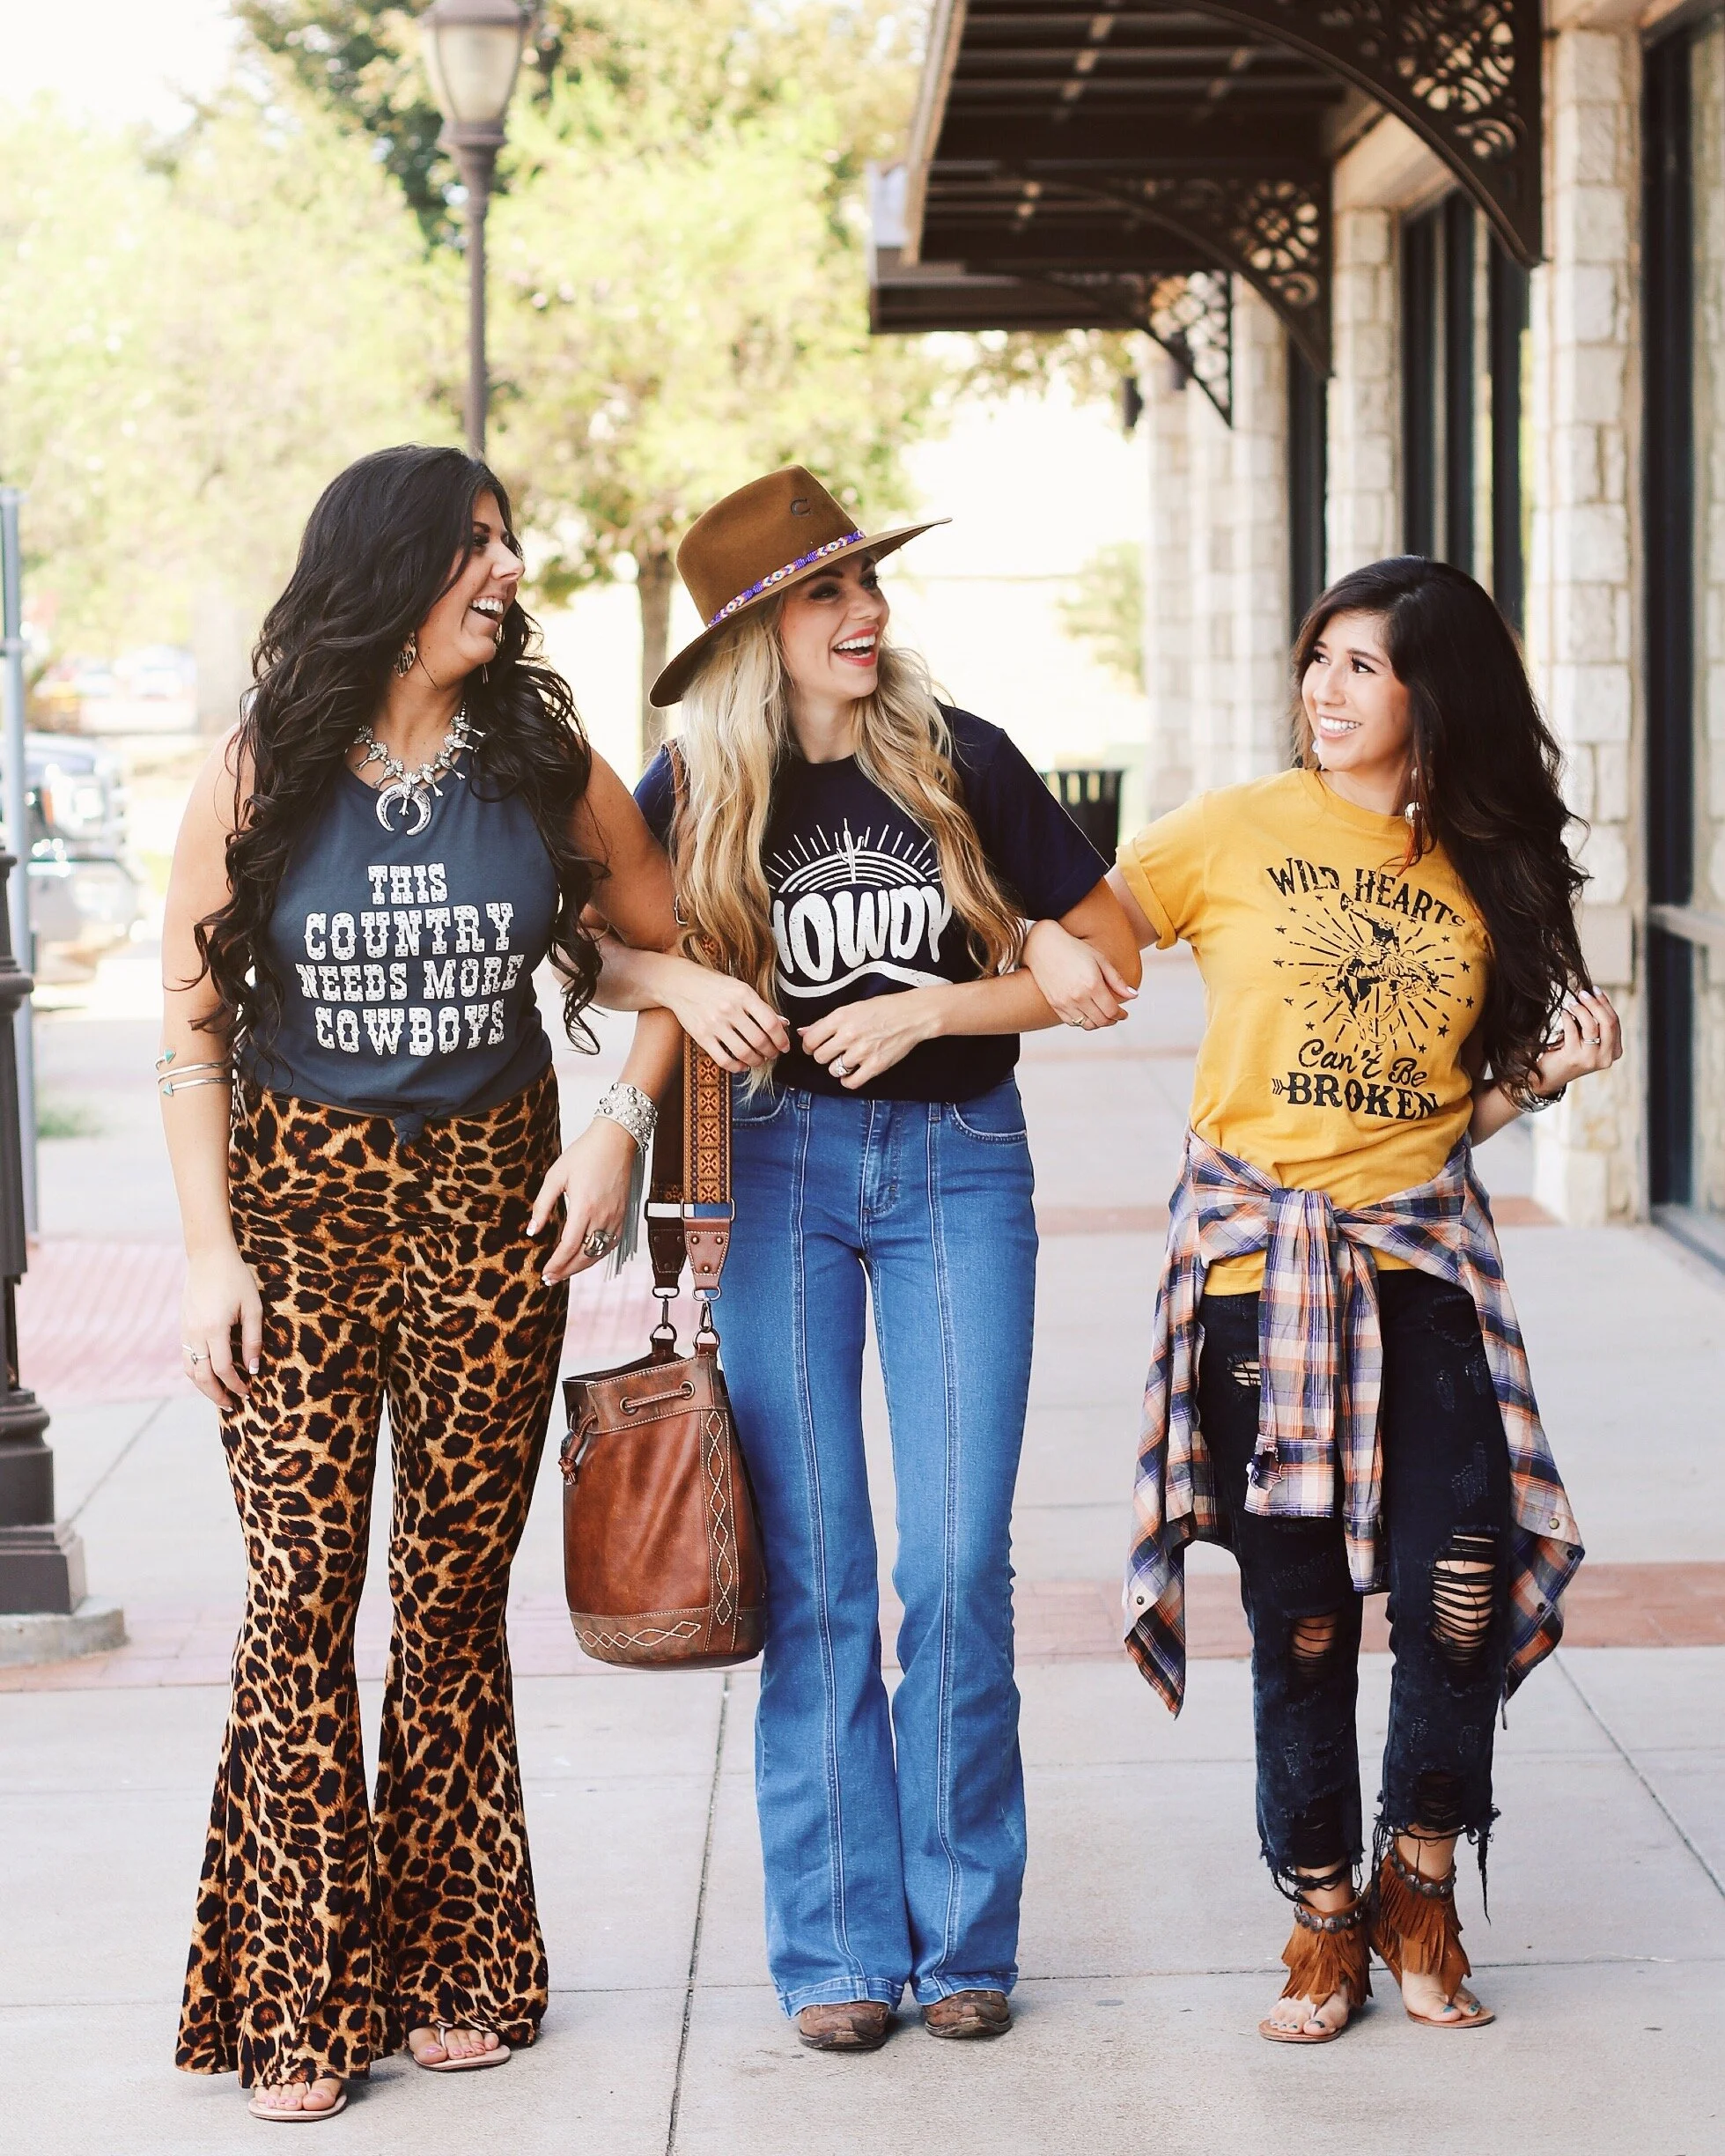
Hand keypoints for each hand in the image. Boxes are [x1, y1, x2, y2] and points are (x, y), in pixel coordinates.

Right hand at [181, 1244, 262, 1409]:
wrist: (208, 1256)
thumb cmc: (236, 1279)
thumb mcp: (253, 1307)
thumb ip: (253, 1339)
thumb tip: (254, 1369)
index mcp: (214, 1329)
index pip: (222, 1369)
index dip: (235, 1384)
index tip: (248, 1392)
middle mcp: (195, 1333)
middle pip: (202, 1376)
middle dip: (217, 1394)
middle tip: (232, 1406)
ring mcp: (186, 1329)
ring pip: (190, 1369)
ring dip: (203, 1387)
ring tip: (219, 1396)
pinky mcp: (183, 1326)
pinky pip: (186, 1356)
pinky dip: (195, 1372)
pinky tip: (208, 1375)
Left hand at [530, 1116, 637, 1283]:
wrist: (615, 1141)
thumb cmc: (584, 1154)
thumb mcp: (556, 1176)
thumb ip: (543, 1205)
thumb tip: (533, 1230)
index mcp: (584, 1207)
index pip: (569, 1246)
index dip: (556, 1264)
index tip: (545, 1273)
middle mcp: (603, 1216)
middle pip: (585, 1255)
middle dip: (566, 1270)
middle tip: (550, 1279)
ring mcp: (616, 1217)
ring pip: (599, 1253)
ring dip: (581, 1266)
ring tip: (565, 1272)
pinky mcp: (623, 1215)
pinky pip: (611, 1244)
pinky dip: (598, 1255)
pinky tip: (587, 1257)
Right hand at [660, 957, 789, 1072]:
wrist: (681, 983)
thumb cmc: (714, 985)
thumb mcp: (740, 988)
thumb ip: (760, 1006)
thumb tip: (782, 1023)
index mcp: (743, 994)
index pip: (770, 1022)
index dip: (781, 1038)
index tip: (784, 1045)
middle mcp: (729, 1009)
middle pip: (759, 1040)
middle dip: (771, 1052)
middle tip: (773, 1054)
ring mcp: (714, 1023)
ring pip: (744, 1052)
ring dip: (756, 1061)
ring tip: (759, 1060)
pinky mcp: (701, 1036)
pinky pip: (723, 1059)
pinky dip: (736, 1067)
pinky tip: (741, 1065)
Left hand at [800, 989, 940, 1088]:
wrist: (912, 1015)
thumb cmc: (883, 1008)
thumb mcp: (852, 1008)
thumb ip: (826, 1022)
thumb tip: (803, 1032)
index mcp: (841, 1018)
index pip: (810, 1040)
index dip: (809, 1046)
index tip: (815, 1046)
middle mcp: (849, 1035)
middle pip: (820, 1057)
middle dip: (823, 1056)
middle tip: (832, 1052)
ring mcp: (862, 1052)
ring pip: (833, 1070)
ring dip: (837, 1067)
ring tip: (846, 1060)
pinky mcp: (875, 1066)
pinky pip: (851, 1082)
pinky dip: (848, 1080)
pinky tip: (852, 1073)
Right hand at [1022, 918, 1136, 1029]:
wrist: (1043, 946)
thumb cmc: (1074, 949)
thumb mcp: (1100, 960)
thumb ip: (1117, 980)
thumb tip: (1134, 995)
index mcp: (1092, 984)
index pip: (1112, 1010)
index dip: (1121, 1014)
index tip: (1124, 1013)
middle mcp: (1078, 996)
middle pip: (1101, 1020)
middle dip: (1112, 1020)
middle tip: (1116, 1015)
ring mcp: (1065, 1002)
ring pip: (1087, 1025)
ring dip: (1098, 1023)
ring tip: (1102, 1015)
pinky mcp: (1055, 1004)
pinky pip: (1072, 1023)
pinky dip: (1083, 1022)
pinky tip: (1087, 1013)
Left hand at [1530, 986, 1622, 1094]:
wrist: (1549, 1076)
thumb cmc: (1568, 1052)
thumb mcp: (1587, 1039)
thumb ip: (1595, 1023)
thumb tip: (1593, 995)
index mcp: (1614, 1052)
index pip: (1615, 1022)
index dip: (1605, 1004)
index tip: (1594, 990)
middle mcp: (1606, 1057)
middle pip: (1608, 1023)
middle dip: (1596, 1004)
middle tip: (1583, 993)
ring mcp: (1590, 1059)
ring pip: (1592, 1026)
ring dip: (1581, 1010)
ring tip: (1571, 1002)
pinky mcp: (1573, 1057)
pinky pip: (1572, 1030)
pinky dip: (1568, 1018)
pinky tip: (1563, 1012)